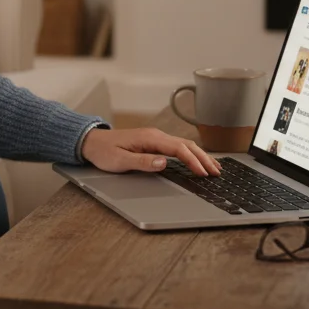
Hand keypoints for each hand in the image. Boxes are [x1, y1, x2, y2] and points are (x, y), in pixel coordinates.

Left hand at [81, 127, 221, 176]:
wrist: (91, 142)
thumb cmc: (104, 151)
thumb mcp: (120, 160)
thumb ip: (142, 162)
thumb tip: (163, 163)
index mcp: (150, 138)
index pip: (178, 149)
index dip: (193, 161)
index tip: (204, 173)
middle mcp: (155, 135)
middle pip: (186, 145)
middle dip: (203, 158)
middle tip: (217, 172)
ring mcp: (155, 138)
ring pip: (184, 145)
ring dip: (200, 156)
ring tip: (214, 167)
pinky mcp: (154, 142)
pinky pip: (177, 147)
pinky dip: (191, 153)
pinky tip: (197, 160)